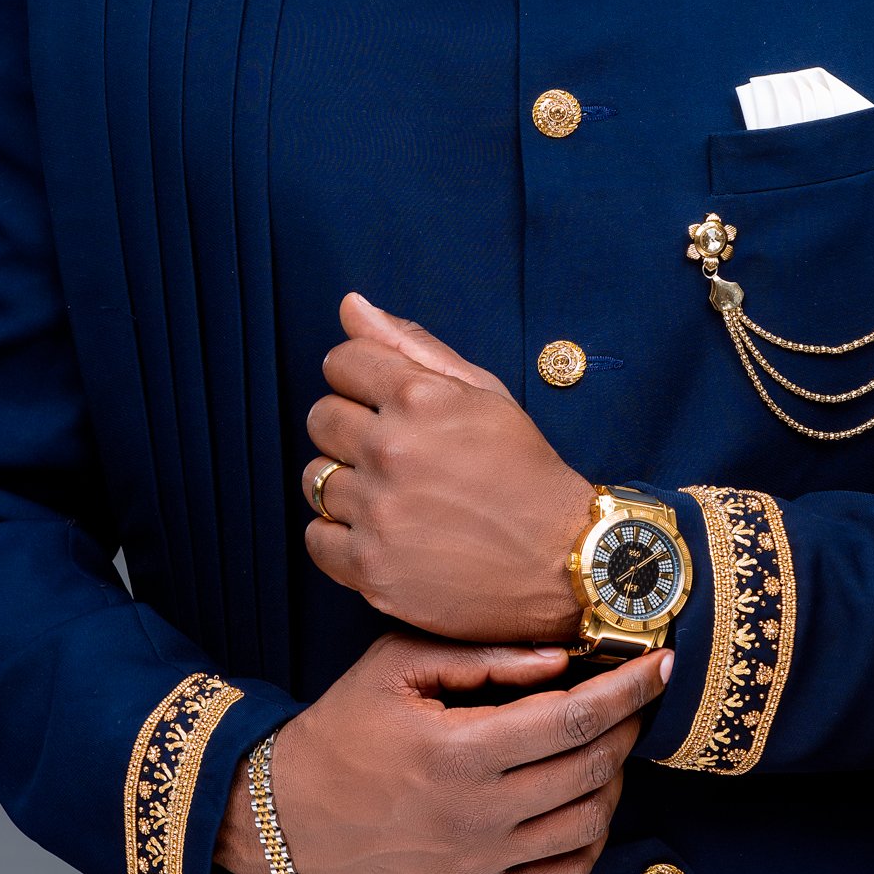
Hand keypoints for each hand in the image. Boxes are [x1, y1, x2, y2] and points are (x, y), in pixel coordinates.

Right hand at [214, 633, 670, 873]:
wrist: (290, 812)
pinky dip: (592, 835)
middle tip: (631, 696)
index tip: (661, 664)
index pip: (573, 717)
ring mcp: (479, 864)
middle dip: (627, 725)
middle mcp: (477, 816)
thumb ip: (485, 656)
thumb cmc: (346, 724)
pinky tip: (586, 798)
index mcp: (459, 752)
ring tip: (604, 743)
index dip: (628, 689)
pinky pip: (562, 873)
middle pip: (591, 768)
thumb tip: (561, 658)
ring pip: (588, 823)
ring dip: (614, 778)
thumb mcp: (400, 664)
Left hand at [300, 292, 592, 642]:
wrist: (559, 558)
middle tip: (393, 452)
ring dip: (346, 483)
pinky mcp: (371, 569)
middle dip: (350, 428)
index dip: (361, 378)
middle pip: (321, 418)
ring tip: (391, 494)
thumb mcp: (482, 391)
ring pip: (314, 478)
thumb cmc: (522, 468)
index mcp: (419, 398)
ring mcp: (379, 513)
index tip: (382, 401)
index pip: (340, 362)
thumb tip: (349, 304)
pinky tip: (379, 532)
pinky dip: (339, 536)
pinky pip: (316, 538)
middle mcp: (392, 451)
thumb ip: (411, 344)